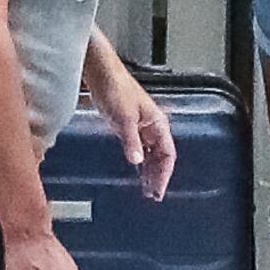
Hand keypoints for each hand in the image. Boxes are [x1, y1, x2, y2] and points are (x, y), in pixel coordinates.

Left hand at [93, 65, 176, 201]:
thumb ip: (131, 141)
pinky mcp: (127, 126)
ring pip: (151, 155)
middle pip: (161, 157)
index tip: (159, 190)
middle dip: (158, 176)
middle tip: (152, 195)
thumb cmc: (116, 88)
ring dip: (149, 171)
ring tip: (146, 189)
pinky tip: (135, 171)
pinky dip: (139, 162)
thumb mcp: (124, 118)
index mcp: (158, 124)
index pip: (168, 155)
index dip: (165, 174)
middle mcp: (152, 127)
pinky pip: (139, 149)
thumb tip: (137, 161)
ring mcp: (140, 127)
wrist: (100, 74)